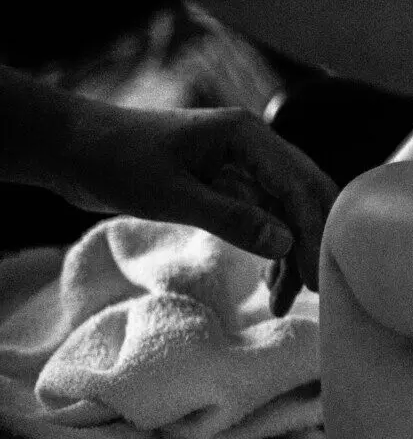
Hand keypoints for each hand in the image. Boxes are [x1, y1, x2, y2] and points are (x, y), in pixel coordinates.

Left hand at [55, 100, 338, 315]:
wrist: (69, 146)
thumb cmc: (113, 160)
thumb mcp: (170, 195)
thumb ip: (230, 218)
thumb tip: (285, 243)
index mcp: (246, 136)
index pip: (297, 186)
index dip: (312, 233)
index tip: (314, 279)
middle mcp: (253, 146)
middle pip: (304, 197)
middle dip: (312, 244)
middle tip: (316, 292)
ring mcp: (242, 165)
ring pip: (286, 213)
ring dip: (289, 254)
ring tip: (283, 302)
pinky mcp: (227, 183)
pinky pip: (264, 218)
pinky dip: (269, 249)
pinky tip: (268, 282)